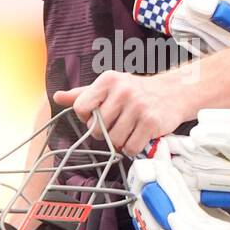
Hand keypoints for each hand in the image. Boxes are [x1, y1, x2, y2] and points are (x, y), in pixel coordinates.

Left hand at [52, 70, 191, 157]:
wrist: (173, 92)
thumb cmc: (136, 91)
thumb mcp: (109, 87)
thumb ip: (83, 94)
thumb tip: (57, 97)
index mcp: (108, 80)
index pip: (80, 107)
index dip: (86, 118)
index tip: (98, 117)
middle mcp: (122, 91)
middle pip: (96, 129)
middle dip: (104, 133)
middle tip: (116, 126)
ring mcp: (138, 107)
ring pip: (114, 141)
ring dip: (120, 143)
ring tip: (128, 131)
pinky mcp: (151, 122)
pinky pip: (131, 147)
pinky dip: (132, 148)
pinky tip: (138, 137)